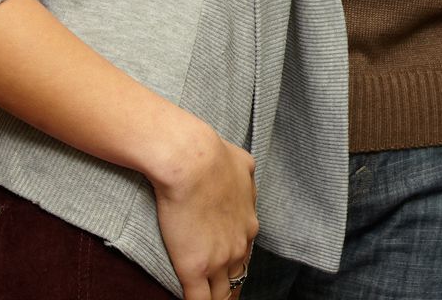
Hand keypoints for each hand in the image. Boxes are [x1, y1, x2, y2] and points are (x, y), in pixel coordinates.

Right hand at [148, 116, 258, 299]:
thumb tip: (242, 172)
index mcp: (249, 224)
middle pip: (236, 277)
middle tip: (221, 293)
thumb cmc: (213, 156)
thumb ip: (243, 177)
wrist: (192, 161)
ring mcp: (218, 259)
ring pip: (222, 294)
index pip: (244, 254)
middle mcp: (239, 245)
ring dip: (216, 297)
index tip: (226, 269)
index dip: (233, 263)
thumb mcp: (242, 164)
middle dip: (228, 286)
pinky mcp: (195, 268)